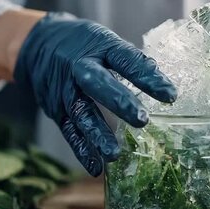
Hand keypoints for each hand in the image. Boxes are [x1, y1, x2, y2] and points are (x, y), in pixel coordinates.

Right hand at [14, 13, 176, 175]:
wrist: (39, 44)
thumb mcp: (107, 42)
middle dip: (119, 102)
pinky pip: (69, 131)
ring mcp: (65, 90)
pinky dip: (81, 150)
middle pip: (98, 83)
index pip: (125, 59)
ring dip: (97, 135)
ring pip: (81, 113)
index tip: (171, 95)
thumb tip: (164, 85)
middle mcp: (79, 67)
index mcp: (99, 47)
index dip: (148, 76)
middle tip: (142, 120)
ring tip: (114, 154)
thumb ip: (132, 62)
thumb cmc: (85, 45)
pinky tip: (95, 167)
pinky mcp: (56, 110)